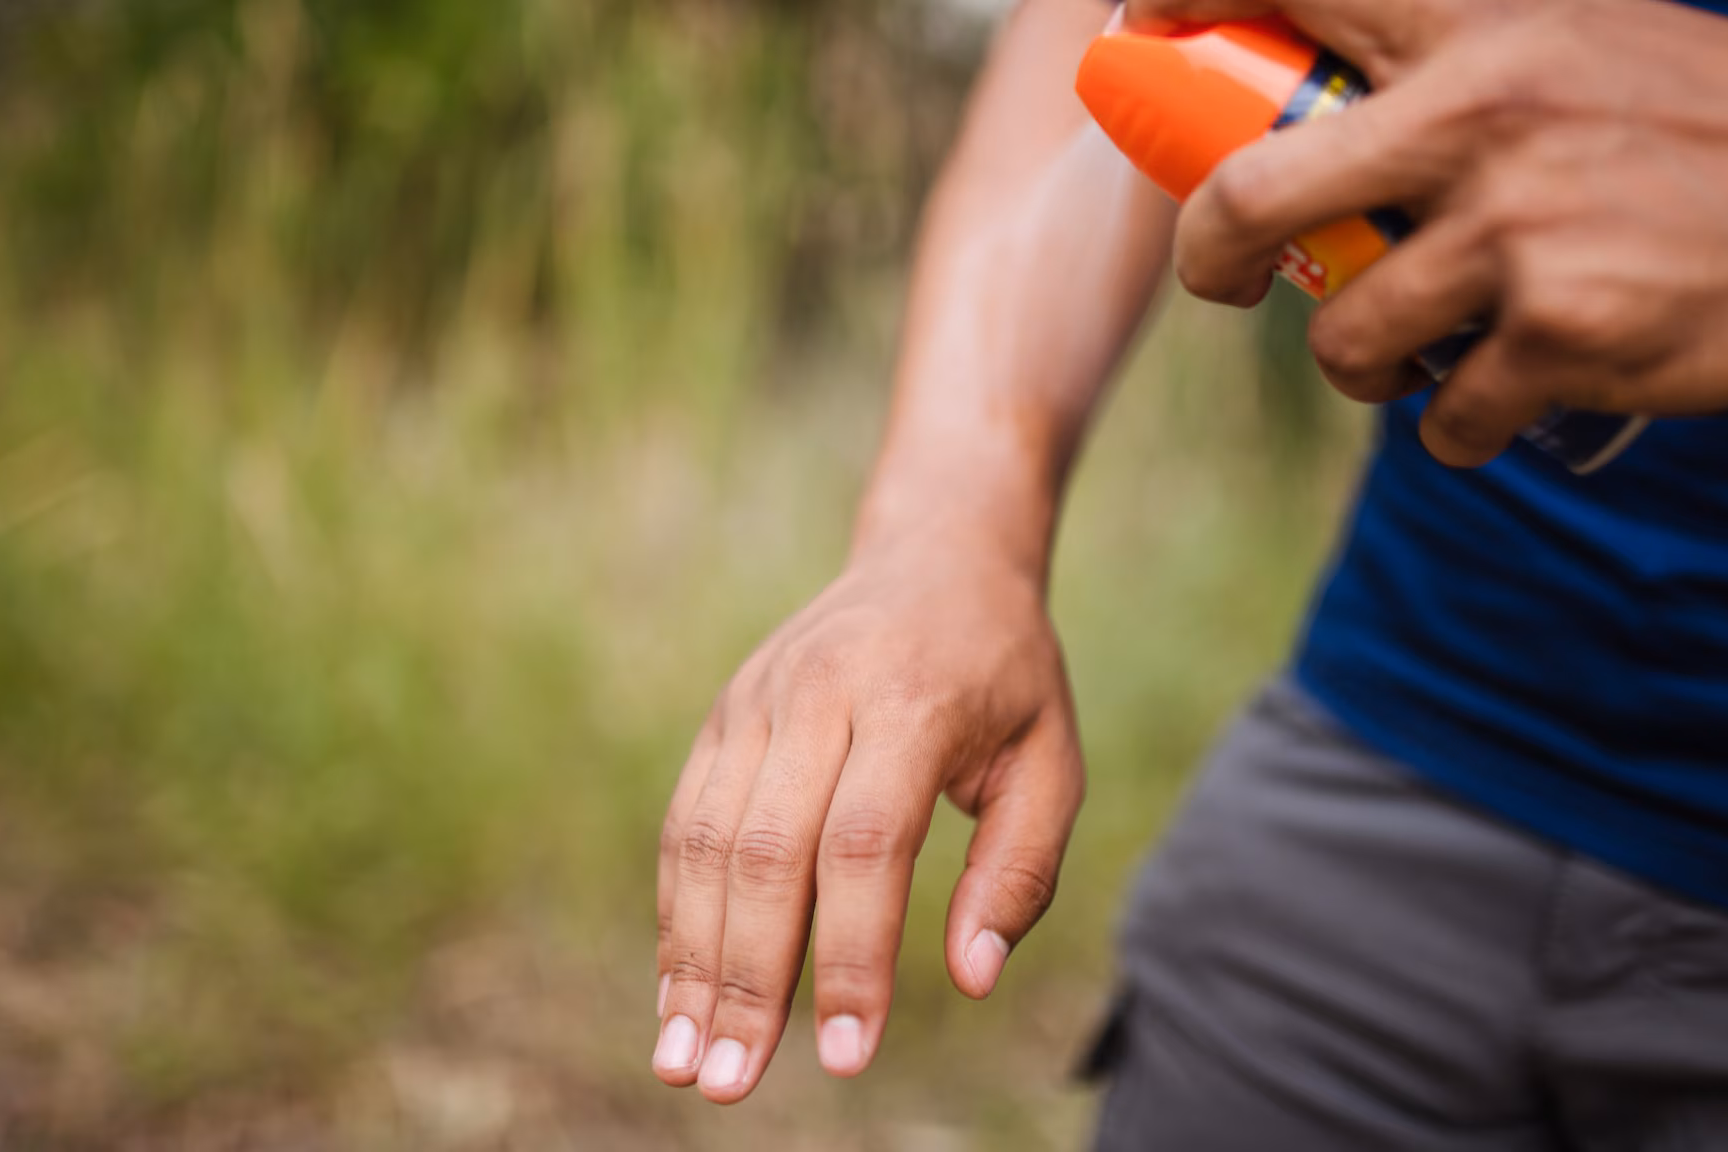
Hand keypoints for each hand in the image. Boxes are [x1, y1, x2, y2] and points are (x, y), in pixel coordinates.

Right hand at [652, 531, 1083, 1102]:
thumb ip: (1019, 871)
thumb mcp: (1051, 761)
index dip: (850, 956)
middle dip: (747, 978)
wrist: (935, 553)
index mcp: (913, 699)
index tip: (848, 1056)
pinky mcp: (724, 714)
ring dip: (691, 959)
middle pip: (768, 850)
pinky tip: (678, 991)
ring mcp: (758, 699)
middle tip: (733, 1084)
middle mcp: (820, 691)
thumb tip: (972, 978)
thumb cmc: (1007, 675)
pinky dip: (676, 913)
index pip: (866, 844)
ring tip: (686, 1061)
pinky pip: (686, 822)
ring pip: (706, 841)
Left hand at [1136, 0, 1727, 465]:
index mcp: (1479, 28)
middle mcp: (1484, 117)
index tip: (1134, 25)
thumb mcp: (1564, 40)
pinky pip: (1443, 420)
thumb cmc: (1690, 116)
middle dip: (1214, 257)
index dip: (1178, 2)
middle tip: (1229, 281)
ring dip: (1364, 366)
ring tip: (1414, 348)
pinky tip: (1513, 386)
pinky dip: (1460, 425)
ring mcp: (1522, 231)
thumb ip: (1438, 63)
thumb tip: (1293, 110)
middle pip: (1252, 197)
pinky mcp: (1565, 336)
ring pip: (1347, 340)